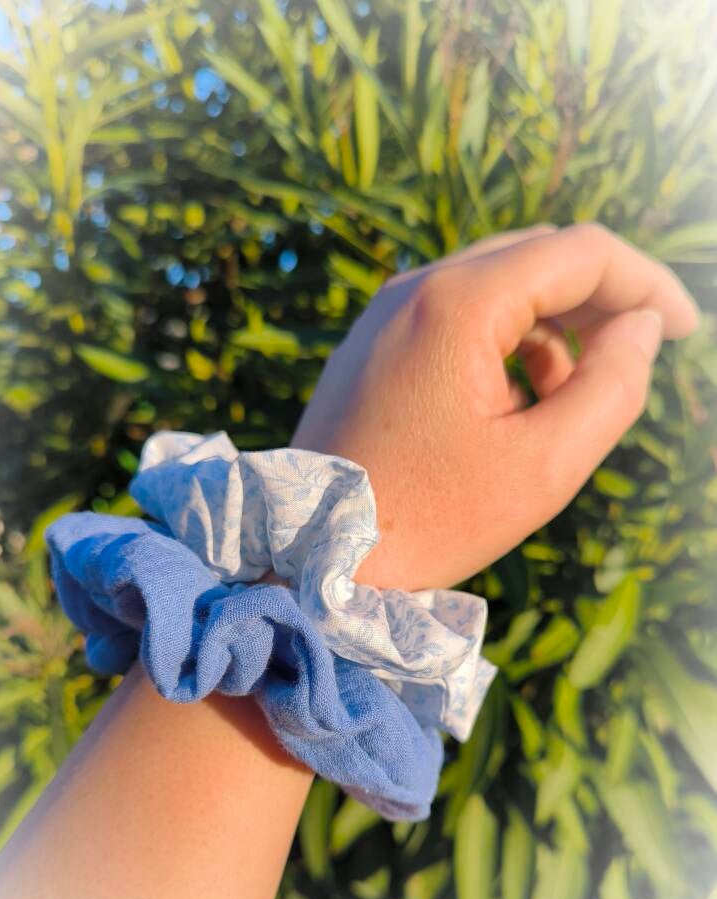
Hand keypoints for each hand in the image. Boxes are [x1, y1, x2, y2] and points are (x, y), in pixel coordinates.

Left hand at [291, 223, 699, 590]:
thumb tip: (639, 326)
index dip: (645, 282)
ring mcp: (384, 314)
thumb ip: (611, 387)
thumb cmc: (428, 521)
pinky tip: (512, 405)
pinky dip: (502, 344)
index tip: (683, 330)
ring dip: (551, 327)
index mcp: (458, 304)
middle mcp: (415, 289)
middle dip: (600, 299)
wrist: (311, 555)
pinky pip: (454, 318)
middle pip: (536, 258)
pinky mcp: (370, 345)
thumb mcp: (542, 465)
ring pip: (496, 287)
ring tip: (568, 399)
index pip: (579, 252)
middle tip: (638, 354)